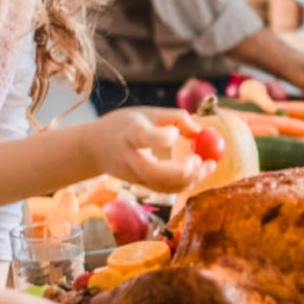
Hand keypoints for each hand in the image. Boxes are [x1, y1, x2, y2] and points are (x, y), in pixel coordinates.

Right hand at [91, 107, 214, 193]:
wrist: (94, 149)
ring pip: (164, 186)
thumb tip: (200, 130)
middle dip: (183, 170)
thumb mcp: (147, 113)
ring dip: (191, 179)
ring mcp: (135, 176)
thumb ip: (175, 118)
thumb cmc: (124, 126)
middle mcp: (130, 159)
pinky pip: (167, 190)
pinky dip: (186, 183)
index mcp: (129, 134)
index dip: (165, 137)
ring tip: (209, 164)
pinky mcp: (142, 187)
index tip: (176, 132)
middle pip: (155, 172)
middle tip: (201, 160)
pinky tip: (199, 171)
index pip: (145, 138)